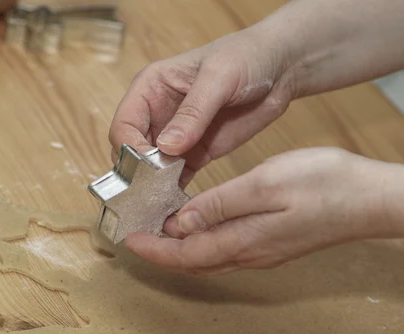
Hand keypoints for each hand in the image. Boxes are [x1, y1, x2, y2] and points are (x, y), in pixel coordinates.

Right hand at [108, 23, 299, 185]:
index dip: (130, 148)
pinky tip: (178, 204)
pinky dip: (174, 192)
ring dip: (153, 187)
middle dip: (138, 173)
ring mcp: (175, 137)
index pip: (124, 125)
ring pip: (150, 169)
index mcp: (150, 88)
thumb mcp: (218, 78)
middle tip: (151, 195)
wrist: (279, 69)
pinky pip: (176, 178)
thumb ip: (193, 112)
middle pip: (131, 151)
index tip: (148, 167)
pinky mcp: (195, 154)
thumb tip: (166, 146)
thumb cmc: (245, 57)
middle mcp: (157, 114)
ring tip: (161, 206)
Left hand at [124, 148, 389, 274]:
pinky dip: (206, 239)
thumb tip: (181, 223)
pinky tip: (204, 222)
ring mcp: (265, 250)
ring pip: (211, 256)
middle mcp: (250, 252)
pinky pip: (228, 248)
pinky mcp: (276, 243)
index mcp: (243, 239)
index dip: (155, 249)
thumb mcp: (264, 184)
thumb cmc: (324, 185)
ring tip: (163, 228)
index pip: (185, 253)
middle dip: (163, 251)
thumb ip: (220, 205)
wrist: (372, 200)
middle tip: (138, 234)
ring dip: (183, 246)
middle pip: (195, 260)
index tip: (129, 239)